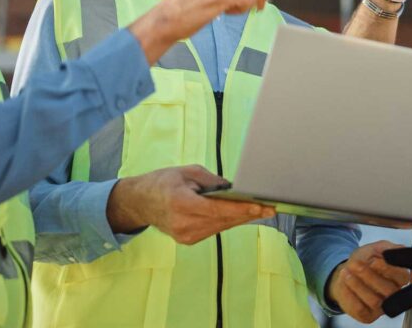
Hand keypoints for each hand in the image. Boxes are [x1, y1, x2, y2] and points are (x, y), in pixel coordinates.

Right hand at [107, 165, 275, 244]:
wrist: (140, 202)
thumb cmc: (162, 182)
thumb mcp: (187, 172)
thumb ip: (211, 180)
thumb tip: (233, 188)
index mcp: (181, 203)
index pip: (217, 209)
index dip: (241, 209)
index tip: (260, 207)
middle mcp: (183, 223)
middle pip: (223, 220)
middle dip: (248, 214)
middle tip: (271, 208)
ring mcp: (185, 235)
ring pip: (221, 226)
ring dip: (241, 218)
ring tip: (262, 210)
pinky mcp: (188, 240)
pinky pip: (214, 229)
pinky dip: (228, 221)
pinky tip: (242, 215)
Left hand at [326, 240, 409, 322]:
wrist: (346, 272)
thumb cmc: (364, 261)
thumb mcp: (375, 248)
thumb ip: (387, 248)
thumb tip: (397, 251)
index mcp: (399, 278)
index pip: (403, 277)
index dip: (388, 269)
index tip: (374, 260)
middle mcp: (393, 294)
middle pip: (388, 290)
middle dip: (369, 276)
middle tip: (355, 264)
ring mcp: (381, 307)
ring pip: (374, 300)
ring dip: (357, 285)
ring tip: (346, 272)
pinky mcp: (367, 315)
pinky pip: (360, 309)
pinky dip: (350, 294)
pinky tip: (344, 282)